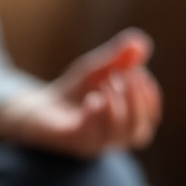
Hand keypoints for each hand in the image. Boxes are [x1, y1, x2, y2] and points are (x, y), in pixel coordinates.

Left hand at [0, 28, 161, 158]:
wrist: (36, 107)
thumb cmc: (73, 91)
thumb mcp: (97, 69)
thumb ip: (119, 57)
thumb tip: (139, 42)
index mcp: (125, 124)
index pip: (149, 118)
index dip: (149, 97)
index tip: (138, 72)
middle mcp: (112, 139)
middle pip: (138, 132)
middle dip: (136, 101)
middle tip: (125, 76)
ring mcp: (92, 144)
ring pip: (117, 136)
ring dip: (118, 107)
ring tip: (107, 83)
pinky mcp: (71, 142)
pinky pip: (91, 137)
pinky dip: (97, 116)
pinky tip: (92, 99)